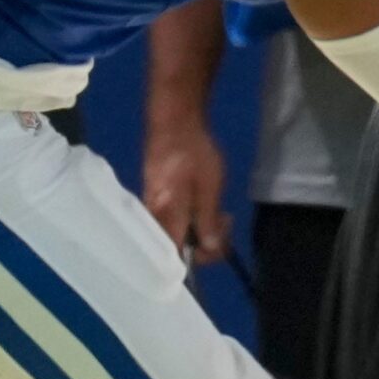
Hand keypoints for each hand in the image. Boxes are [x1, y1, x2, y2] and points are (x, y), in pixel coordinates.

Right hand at [143, 121, 231, 264]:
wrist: (173, 121)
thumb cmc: (193, 152)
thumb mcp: (209, 186)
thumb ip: (208, 220)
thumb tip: (210, 249)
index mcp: (164, 217)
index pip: (178, 257)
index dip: (203, 257)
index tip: (223, 242)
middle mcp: (152, 218)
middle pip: (178, 247)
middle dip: (207, 242)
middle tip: (227, 221)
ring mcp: (151, 207)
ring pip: (177, 232)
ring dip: (202, 228)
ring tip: (221, 212)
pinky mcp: (154, 197)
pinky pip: (173, 219)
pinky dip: (192, 218)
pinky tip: (205, 204)